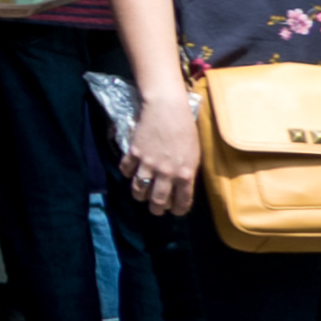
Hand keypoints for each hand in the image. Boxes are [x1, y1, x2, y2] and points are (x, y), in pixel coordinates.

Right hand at [125, 83, 200, 218]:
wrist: (168, 109)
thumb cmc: (186, 130)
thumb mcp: (194, 155)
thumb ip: (187, 173)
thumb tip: (181, 185)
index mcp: (185, 175)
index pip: (182, 202)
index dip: (179, 210)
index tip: (176, 211)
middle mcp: (166, 174)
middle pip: (158, 200)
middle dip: (157, 209)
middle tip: (156, 210)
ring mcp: (148, 164)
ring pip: (139, 190)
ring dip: (140, 196)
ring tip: (141, 197)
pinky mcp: (134, 153)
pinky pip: (126, 170)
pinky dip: (126, 174)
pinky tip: (130, 173)